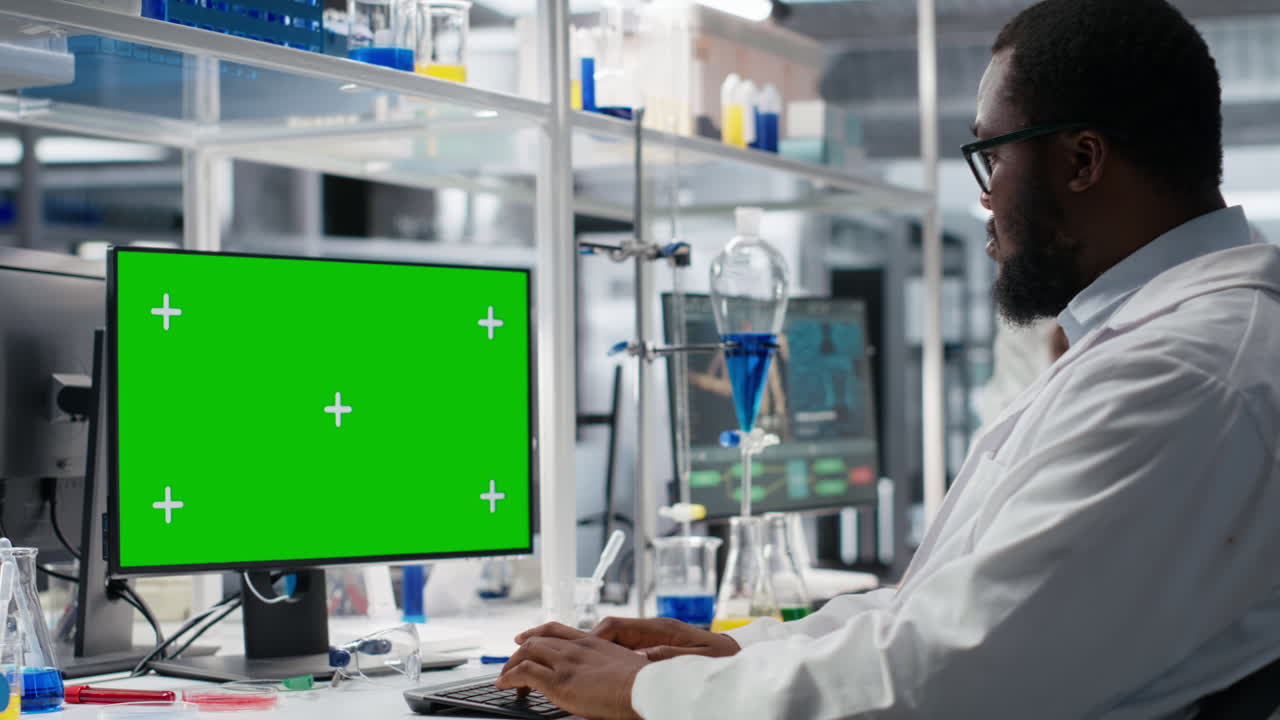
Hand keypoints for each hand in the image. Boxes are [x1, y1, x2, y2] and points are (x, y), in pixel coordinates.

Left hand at [497, 622, 647, 719]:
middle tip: (511, 665)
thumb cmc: (644, 684)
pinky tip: (505, 686)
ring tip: (505, 679)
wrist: (646, 687)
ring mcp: (567, 662)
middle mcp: (576, 648)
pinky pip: (524, 673)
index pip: (556, 630)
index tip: (524, 636)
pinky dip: (510, 678)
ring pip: (526, 653)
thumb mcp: (626, 668)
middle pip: (537, 640)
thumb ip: (611, 667)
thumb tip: (611, 678)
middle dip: (519, 652)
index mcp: (592, 643)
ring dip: (511, 666)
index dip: (536, 632)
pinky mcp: (559, 681)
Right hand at [590, 616, 741, 660]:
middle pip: (611, 631)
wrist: (740, 657)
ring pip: (617, 640)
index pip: (616, 626)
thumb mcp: (698, 659)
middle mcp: (654, 628)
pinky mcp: (658, 647)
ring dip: (599, 651)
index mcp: (661, 628)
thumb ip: (669, 656)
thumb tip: (640, 657)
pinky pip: (628, 649)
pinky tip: (606, 672)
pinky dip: (613, 658)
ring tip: (581, 665)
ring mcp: (655, 637)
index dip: (593, 638)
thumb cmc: (724, 660)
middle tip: (569, 656)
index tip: (580, 652)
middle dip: (589, 642)